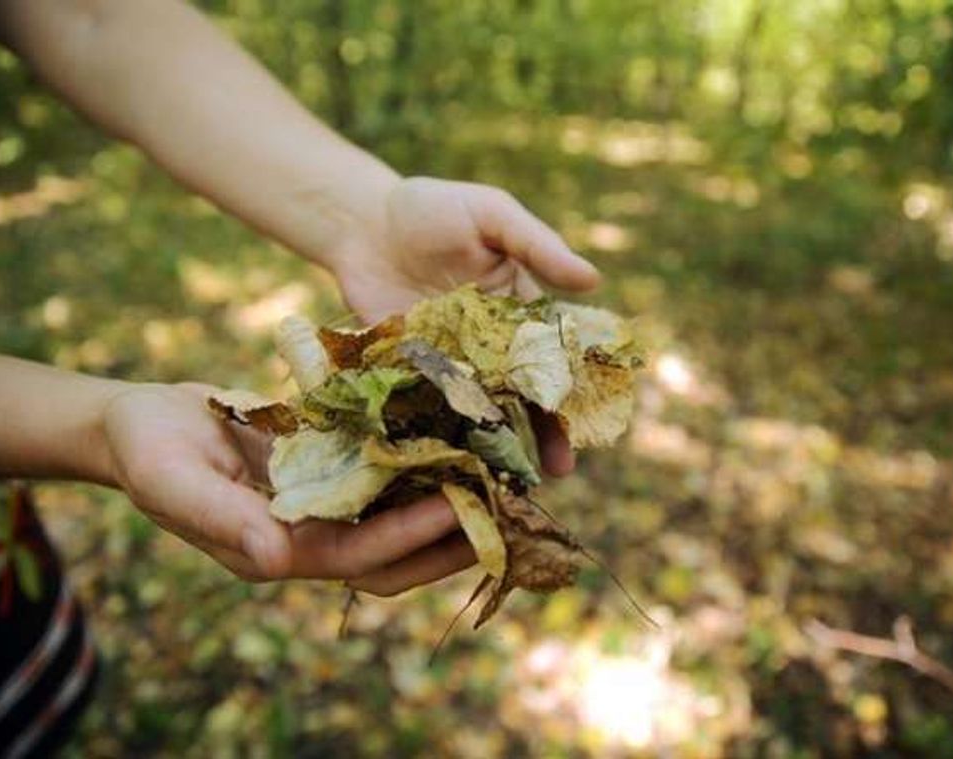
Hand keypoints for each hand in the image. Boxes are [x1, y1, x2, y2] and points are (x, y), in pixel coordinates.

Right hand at [102, 383, 473, 592]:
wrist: (139, 422)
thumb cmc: (145, 449)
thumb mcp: (171, 479)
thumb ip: (218, 519)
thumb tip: (276, 561)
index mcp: (274, 550)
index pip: (359, 555)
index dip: (411, 535)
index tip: (462, 505)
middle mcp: (307, 538)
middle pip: (395, 556)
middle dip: (450, 538)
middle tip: (507, 505)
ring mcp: (320, 508)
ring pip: (397, 520)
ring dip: (448, 504)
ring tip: (502, 476)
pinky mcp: (327, 473)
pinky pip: (385, 478)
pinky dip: (422, 465)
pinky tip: (460, 433)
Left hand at [327, 176, 599, 474]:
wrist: (359, 222)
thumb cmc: (432, 209)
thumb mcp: (491, 215)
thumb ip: (536, 246)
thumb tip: (593, 279)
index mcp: (518, 309)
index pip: (553, 354)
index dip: (572, 386)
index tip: (588, 418)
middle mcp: (488, 343)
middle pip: (523, 393)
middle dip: (544, 430)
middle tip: (561, 468)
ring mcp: (449, 362)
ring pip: (481, 408)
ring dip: (498, 441)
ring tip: (513, 476)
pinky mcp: (408, 372)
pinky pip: (431, 406)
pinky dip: (445, 432)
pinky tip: (457, 461)